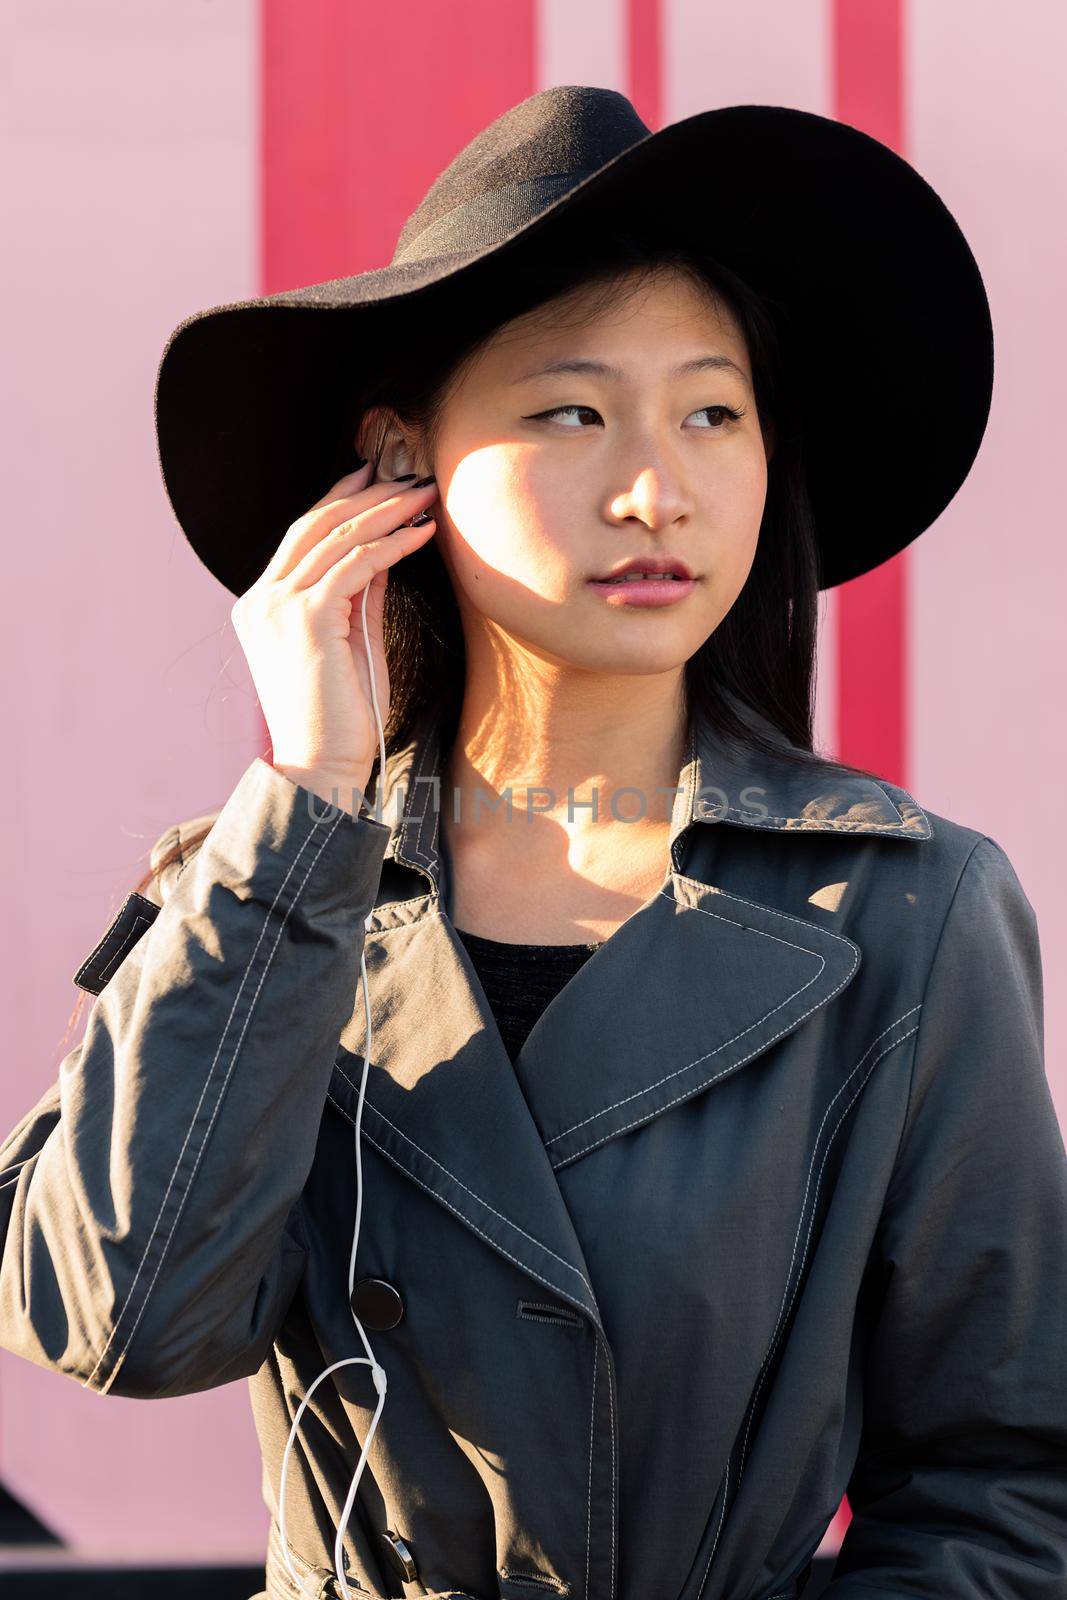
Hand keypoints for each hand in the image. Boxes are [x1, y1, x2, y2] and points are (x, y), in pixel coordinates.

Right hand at [230, 459, 437, 809]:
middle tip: (408, 477)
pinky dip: (393, 544)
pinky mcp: (307, 618)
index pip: (301, 536)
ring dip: (386, 511)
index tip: (375, 477)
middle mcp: (261, 599)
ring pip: (337, 537)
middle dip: (367, 495)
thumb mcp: (353, 643)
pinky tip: (422, 534)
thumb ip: (361, 597)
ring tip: (424, 497)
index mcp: (261, 605)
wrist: (323, 764)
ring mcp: (278, 606)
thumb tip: (384, 555)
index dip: (340, 500)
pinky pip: (357, 564)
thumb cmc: (341, 717)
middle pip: (316, 525)